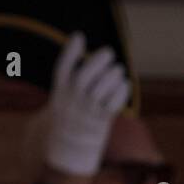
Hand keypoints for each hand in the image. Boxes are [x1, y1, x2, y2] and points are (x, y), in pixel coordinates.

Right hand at [44, 31, 130, 175]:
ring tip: (118, 70)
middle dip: (97, 62)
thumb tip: (78, 37)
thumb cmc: (72, 112)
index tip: (79, 36)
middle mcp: (71, 103)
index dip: (70, 52)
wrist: (71, 146)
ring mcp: (85, 114)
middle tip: (109, 52)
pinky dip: (120, 92)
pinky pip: (111, 105)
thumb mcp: (63, 94)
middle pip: (83, 79)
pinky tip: (124, 84)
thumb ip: (70, 71)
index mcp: (60, 93)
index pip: (62, 70)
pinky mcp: (99, 123)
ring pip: (100, 91)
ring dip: (112, 76)